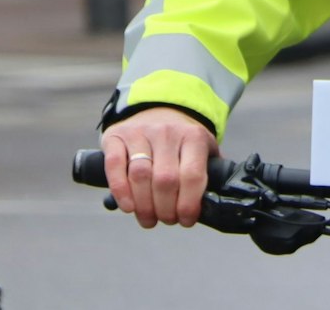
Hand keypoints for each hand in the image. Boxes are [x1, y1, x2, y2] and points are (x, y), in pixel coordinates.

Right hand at [101, 107, 218, 228]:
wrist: (159, 110)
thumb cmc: (183, 141)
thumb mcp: (205, 148)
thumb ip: (211, 172)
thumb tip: (215, 203)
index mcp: (193, 137)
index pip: (192, 175)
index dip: (188, 205)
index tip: (186, 219)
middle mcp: (167, 132)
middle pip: (165, 180)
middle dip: (166, 210)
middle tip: (167, 220)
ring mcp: (140, 132)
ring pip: (140, 176)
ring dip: (144, 206)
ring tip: (149, 219)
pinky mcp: (116, 136)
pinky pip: (114, 165)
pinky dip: (120, 190)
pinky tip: (128, 206)